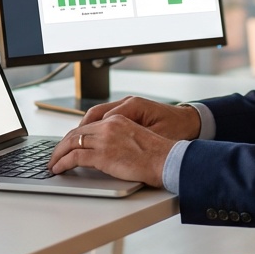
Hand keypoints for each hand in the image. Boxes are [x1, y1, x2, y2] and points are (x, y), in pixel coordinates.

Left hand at [47, 115, 175, 187]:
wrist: (167, 160)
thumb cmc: (157, 155)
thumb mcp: (136, 139)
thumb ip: (118, 140)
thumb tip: (107, 152)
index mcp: (117, 120)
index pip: (87, 126)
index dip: (73, 137)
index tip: (66, 146)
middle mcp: (108, 126)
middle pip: (75, 133)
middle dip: (61, 145)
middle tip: (54, 156)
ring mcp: (104, 140)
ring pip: (71, 144)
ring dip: (58, 155)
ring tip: (53, 165)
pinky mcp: (102, 155)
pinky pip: (74, 157)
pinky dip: (62, 163)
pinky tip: (58, 169)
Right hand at [79, 96, 202, 140]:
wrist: (191, 122)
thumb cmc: (177, 130)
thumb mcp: (156, 138)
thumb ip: (134, 142)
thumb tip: (112, 149)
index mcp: (132, 107)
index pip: (99, 118)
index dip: (83, 136)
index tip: (71, 149)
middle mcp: (127, 103)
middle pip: (93, 115)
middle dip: (76, 133)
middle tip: (63, 149)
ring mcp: (126, 106)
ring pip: (96, 116)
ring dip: (82, 130)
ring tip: (70, 146)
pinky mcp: (128, 113)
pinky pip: (104, 118)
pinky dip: (93, 129)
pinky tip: (87, 141)